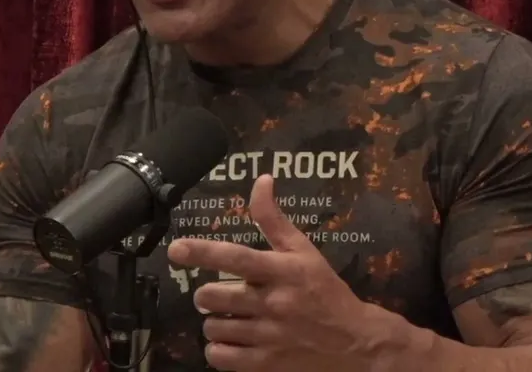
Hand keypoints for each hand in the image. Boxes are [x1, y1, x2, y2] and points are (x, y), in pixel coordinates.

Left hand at [166, 175, 401, 371]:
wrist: (355, 343)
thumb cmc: (325, 291)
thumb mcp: (304, 251)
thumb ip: (274, 219)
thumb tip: (261, 179)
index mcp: (282, 271)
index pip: (236, 258)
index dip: (203, 252)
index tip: (176, 248)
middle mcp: (273, 303)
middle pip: (212, 296)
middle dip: (206, 294)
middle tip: (217, 295)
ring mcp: (268, 338)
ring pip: (213, 327)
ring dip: (215, 321)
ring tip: (231, 318)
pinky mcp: (265, 365)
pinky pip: (219, 357)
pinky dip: (218, 349)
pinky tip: (233, 341)